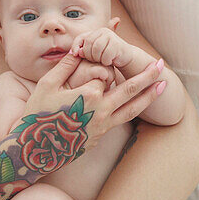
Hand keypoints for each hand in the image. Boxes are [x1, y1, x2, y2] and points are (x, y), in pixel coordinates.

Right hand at [24, 51, 164, 143]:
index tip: (88, 64)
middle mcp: (100, 111)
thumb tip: (78, 48)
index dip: (97, 68)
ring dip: (149, 96)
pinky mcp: (100, 137)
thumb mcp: (47, 85)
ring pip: (132, 109)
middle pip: (129, 90)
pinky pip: (119, 121)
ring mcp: (102, 127)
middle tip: (161, 65)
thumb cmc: (37, 115)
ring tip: (163, 86)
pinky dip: (131, 111)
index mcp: (88, 95)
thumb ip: (65, 66)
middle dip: (147, 77)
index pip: (103, 74)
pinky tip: (137, 104)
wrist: (34, 150)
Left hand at [70, 27, 138, 68]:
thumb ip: (84, 51)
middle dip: (89, 55)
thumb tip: (75, 53)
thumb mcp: (94, 53)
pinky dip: (106, 61)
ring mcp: (111, 36)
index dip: (76, 46)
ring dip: (98, 58)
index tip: (74, 55)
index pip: (81, 37)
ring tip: (102, 61)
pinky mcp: (117, 44)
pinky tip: (110, 61)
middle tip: (95, 60)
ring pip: (96, 48)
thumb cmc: (107, 56)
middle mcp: (103, 31)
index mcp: (95, 32)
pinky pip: (105, 55)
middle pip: (88, 43)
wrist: (125, 57)